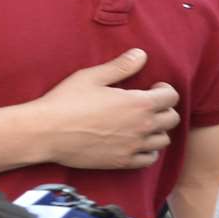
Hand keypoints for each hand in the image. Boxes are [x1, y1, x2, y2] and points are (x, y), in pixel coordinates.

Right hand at [29, 48, 180, 169]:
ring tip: (142, 123)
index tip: (153, 87)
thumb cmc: (67, 101)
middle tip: (147, 104)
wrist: (46, 132)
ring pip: (163, 140)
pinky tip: (135, 142)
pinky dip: (148, 151)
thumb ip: (121, 66)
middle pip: (172, 119)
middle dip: (164, 109)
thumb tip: (141, 54)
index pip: (171, 97)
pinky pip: (149, 159)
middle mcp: (142, 127)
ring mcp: (133, 147)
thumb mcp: (93, 77)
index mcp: (139, 103)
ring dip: (157, 130)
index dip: (164, 89)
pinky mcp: (122, 162)